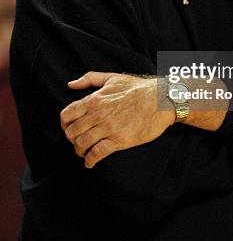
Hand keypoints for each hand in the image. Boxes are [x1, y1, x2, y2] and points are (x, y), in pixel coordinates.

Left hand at [60, 72, 174, 168]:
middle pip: (72, 132)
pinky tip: (90, 162)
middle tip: (77, 141)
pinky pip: (97, 154)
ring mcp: (108, 128)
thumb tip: (71, 84)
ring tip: (83, 152)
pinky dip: (90, 160)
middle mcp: (98, 114)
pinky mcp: (119, 140)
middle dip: (71, 139)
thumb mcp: (112, 77)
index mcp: (95, 99)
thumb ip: (90, 78)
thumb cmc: (138, 88)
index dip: (65, 124)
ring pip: (82, 144)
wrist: (160, 99)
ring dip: (79, 150)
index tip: (68, 127)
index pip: (67, 115)